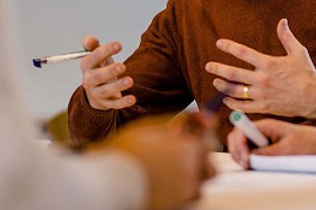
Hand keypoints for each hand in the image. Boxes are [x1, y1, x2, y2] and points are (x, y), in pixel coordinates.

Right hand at [80, 36, 134, 110]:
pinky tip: (133, 99)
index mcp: (87, 66)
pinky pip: (114, 104)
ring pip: (106, 91)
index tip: (119, 44)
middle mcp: (89, 80)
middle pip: (98, 76)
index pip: (93, 58)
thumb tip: (89, 39)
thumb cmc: (99, 69)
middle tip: (122, 66)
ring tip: (130, 80)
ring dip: (118, 86)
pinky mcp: (106, 103)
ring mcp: (97, 93)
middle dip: (110, 71)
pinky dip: (123, 102)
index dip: (105, 51)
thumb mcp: (96, 56)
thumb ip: (92, 46)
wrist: (94, 92)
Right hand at [95, 116, 213, 209]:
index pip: (209, 140)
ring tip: (166, 168)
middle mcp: (192, 172)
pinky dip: (181, 188)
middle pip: (208, 162)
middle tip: (177, 151)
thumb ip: (182, 122)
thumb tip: (206, 115)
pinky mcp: (178, 206)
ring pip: (200, 181)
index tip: (194, 133)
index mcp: (188, 150)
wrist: (106, 185)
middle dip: (198, 155)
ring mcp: (185, 192)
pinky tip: (162, 182)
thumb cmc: (125, 154)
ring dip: (191, 173)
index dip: (202, 135)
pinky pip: (188, 196)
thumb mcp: (151, 129)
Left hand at [205, 19, 315, 118]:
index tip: (219, 43)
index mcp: (269, 64)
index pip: (243, 53)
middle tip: (209, 65)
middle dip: (218, 68)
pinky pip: (243, 107)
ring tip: (216, 81)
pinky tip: (226, 100)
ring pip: (235, 91)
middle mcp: (263, 79)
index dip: (229, 46)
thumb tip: (282, 21)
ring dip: (222, 86)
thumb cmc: (307, 74)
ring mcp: (262, 94)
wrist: (314, 98)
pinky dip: (232, 104)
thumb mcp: (299, 52)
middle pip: (233, 73)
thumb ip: (287, 37)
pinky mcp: (264, 107)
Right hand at [227, 119, 315, 168]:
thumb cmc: (307, 143)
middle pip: (237, 137)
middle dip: (236, 150)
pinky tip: (253, 164)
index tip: (246, 158)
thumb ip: (266, 153)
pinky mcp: (265, 147)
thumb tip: (249, 158)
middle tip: (246, 164)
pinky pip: (250, 151)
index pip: (241, 129)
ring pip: (241, 145)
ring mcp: (262, 138)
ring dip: (240, 155)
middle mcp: (261, 130)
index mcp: (266, 125)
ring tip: (249, 165)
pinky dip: (247, 158)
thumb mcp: (286, 150)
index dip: (238, 144)